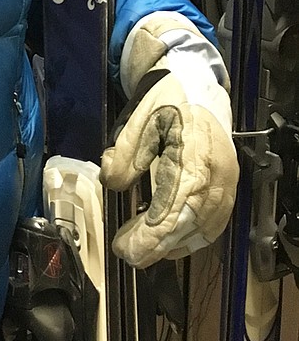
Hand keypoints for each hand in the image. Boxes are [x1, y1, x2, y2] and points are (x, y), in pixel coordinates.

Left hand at [101, 12, 237, 266]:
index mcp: (192, 156)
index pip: (174, 208)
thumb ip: (124, 156)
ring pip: (204, 227)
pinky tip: (171, 242)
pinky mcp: (229, 185)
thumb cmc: (167, 103)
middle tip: (128, 254)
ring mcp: (227, 182)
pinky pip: (216, 221)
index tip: (125, 247)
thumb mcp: (138, 122)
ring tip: (144, 250)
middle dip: (158, 245)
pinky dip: (194, 237)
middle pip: (189, 223)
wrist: (199, 86)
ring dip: (174, 245)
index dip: (150, 234)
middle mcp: (215, 174)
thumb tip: (112, 184)